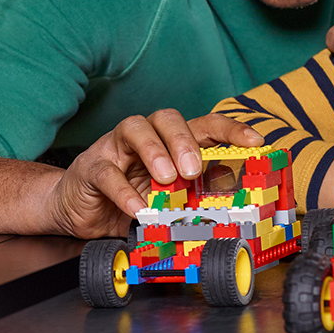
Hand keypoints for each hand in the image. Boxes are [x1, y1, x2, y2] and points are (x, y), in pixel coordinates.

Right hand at [44, 110, 263, 239]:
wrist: (78, 211)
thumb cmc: (128, 202)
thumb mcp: (168, 203)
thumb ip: (192, 202)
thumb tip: (232, 214)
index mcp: (169, 144)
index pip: (203, 126)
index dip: (230, 129)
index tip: (255, 142)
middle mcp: (144, 138)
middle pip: (166, 117)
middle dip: (184, 140)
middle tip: (193, 169)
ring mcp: (115, 149)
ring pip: (135, 128)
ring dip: (155, 151)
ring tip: (166, 178)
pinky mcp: (91, 168)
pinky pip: (107, 171)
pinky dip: (124, 191)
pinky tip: (137, 208)